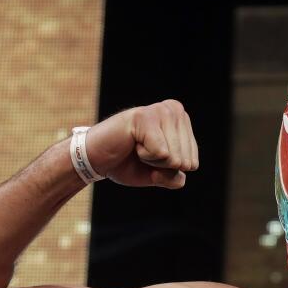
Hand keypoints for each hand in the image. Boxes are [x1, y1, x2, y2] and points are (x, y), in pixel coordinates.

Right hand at [84, 100, 199, 187]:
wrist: (95, 159)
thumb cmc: (126, 163)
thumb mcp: (158, 175)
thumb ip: (175, 177)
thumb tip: (182, 170)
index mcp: (182, 121)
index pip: (192, 162)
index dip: (169, 170)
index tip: (151, 157)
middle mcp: (174, 110)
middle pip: (185, 161)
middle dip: (162, 166)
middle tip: (141, 152)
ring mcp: (160, 110)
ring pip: (174, 157)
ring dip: (152, 160)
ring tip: (136, 146)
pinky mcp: (145, 116)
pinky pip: (161, 152)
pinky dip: (145, 156)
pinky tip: (132, 142)